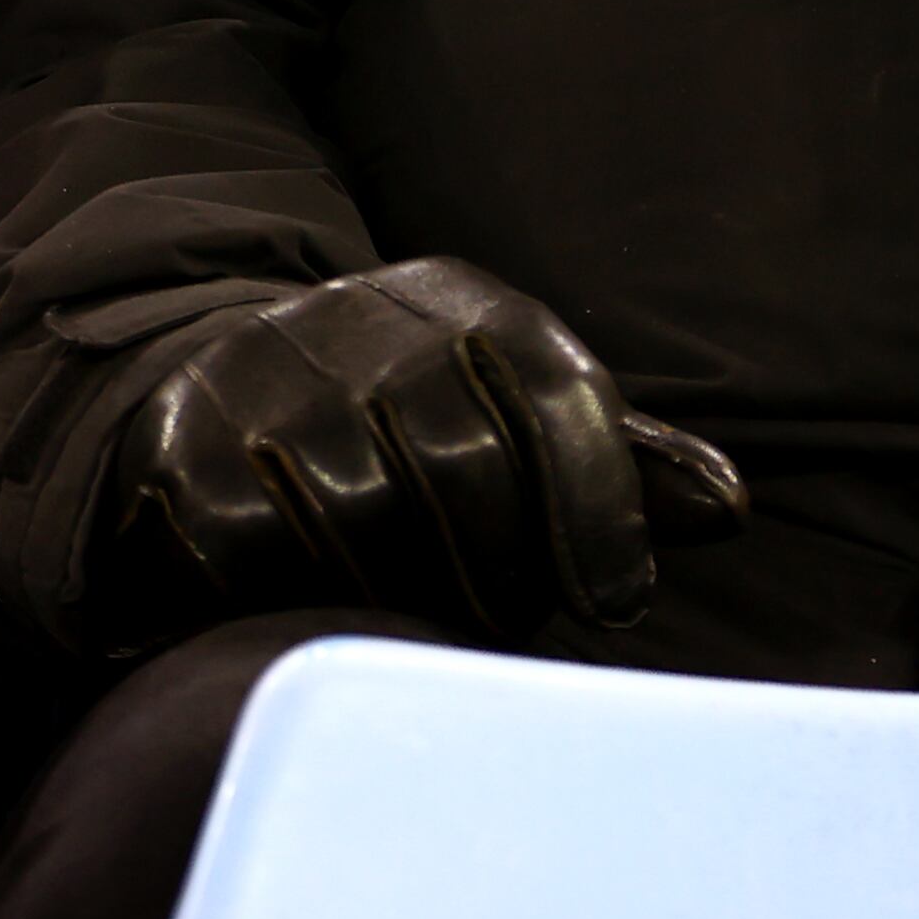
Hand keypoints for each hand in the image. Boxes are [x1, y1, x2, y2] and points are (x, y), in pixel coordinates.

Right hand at [83, 259, 749, 651]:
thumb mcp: (515, 417)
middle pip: (469, 473)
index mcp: (466, 305)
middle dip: (497, 574)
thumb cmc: (407, 422)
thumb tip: (730, 510)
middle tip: (491, 613)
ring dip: (396, 596)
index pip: (558, 391)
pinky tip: (307, 593)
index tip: (617, 604)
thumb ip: (621, 468)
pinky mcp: (188, 444)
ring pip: (366, 522)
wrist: (217, 382)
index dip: (601, 509)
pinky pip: (258, 551)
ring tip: (406, 607)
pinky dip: (290, 596)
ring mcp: (267, 375)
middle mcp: (365, 319)